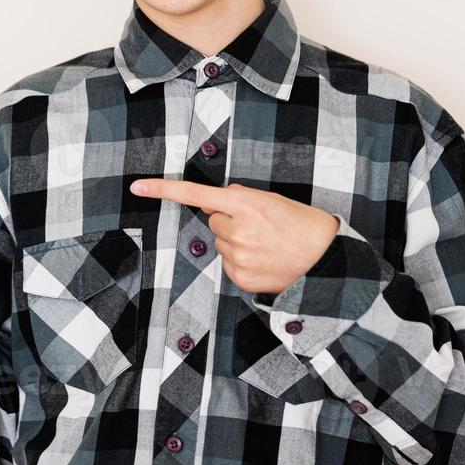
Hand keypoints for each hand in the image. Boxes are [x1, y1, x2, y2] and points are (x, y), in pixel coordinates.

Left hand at [128, 178, 339, 294]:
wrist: (327, 261)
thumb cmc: (302, 226)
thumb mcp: (273, 200)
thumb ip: (241, 197)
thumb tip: (215, 198)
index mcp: (246, 205)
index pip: (196, 194)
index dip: (163, 190)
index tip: (137, 187)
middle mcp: (237, 230)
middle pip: (213, 220)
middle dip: (230, 222)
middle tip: (261, 228)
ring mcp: (237, 257)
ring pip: (221, 244)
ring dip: (237, 243)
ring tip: (267, 245)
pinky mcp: (239, 278)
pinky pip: (228, 264)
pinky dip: (242, 262)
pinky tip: (264, 261)